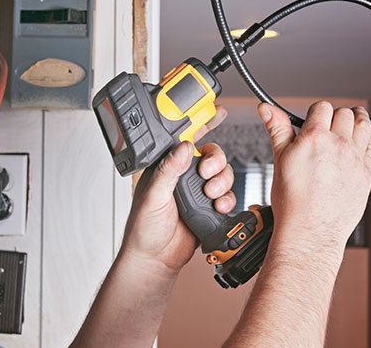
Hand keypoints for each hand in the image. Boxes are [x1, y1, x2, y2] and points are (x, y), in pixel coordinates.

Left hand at [119, 106, 235, 273]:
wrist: (155, 260)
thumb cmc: (143, 229)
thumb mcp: (152, 195)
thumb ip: (168, 170)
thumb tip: (183, 147)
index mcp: (166, 167)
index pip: (184, 139)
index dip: (201, 123)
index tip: (216, 110)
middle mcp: (183, 176)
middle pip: (211, 154)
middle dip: (216, 160)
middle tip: (206, 172)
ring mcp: (197, 192)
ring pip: (222, 174)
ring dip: (221, 181)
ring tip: (210, 194)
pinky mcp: (209, 208)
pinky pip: (227, 196)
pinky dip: (227, 199)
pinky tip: (217, 206)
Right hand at [258, 101, 370, 248]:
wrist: (310, 231)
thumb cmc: (292, 201)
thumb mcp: (280, 159)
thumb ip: (277, 129)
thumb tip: (267, 109)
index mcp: (315, 138)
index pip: (321, 107)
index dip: (316, 111)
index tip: (313, 118)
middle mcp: (338, 145)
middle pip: (345, 113)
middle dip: (335, 115)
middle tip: (329, 123)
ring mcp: (355, 159)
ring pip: (363, 125)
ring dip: (357, 121)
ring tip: (350, 123)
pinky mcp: (366, 173)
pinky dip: (367, 139)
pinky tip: (360, 141)